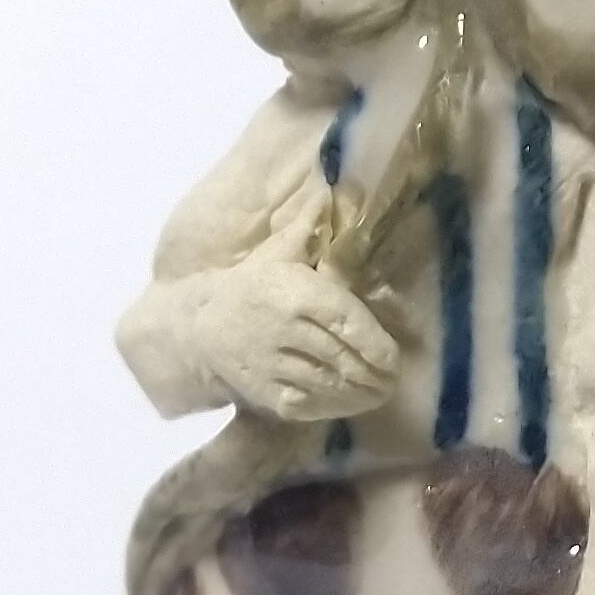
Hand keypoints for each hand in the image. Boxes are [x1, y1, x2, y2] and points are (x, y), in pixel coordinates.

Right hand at [191, 202, 398, 422]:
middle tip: (392, 381)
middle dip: (375, 375)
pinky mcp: (266, 393)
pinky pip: (309, 404)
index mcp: (299, 294)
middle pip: (344, 359)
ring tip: (379, 394)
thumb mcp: (280, 251)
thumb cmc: (252, 286)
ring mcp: (275, 364)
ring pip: (330, 385)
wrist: (200, 327)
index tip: (394, 359)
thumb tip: (337, 187)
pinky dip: (334, 408)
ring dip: (361, 394)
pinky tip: (351, 404)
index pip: (348, 324)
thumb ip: (310, 226)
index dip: (377, 345)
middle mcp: (288, 330)